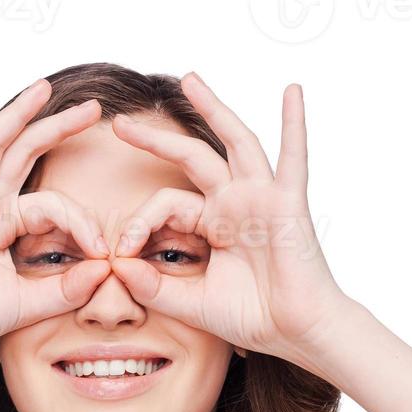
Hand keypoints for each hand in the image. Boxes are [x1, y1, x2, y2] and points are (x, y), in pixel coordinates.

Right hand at [0, 79, 113, 365]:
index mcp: (5, 222)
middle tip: (93, 108)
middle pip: (25, 152)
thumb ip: (67, 289)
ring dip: (17, 114)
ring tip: (44, 88)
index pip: (54, 205)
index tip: (103, 252)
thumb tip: (107, 269)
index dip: (82, 223)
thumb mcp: (29, 302)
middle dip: (58, 127)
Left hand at [105, 73, 349, 367]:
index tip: (120, 254)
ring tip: (189, 80)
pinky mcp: (287, 204)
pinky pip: (293, 158)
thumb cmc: (252, 317)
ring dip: (213, 108)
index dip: (138, 223)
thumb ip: (154, 287)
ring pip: (234, 142)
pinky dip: (294, 124)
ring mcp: (261, 198)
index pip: (166, 204)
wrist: (294, 332)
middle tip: (120, 124)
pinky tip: (292, 91)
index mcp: (212, 224)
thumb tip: (116, 266)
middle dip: (156, 140)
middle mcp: (235, 203)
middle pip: (191, 157)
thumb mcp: (191, 303)